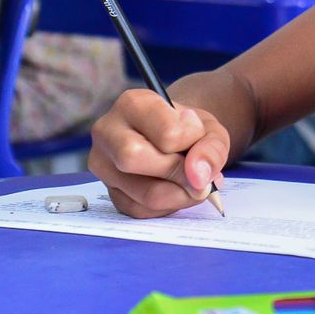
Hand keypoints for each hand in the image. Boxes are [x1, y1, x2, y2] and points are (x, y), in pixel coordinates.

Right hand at [89, 89, 234, 217]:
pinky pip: (140, 210)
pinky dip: (167, 207)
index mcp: (132, 103)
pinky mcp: (108, 192)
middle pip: (134, 158)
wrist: (174, 138)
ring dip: (179, 195)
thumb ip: (211, 147)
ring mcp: (102, 164)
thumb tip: (198, 176)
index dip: (191, 141)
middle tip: (198, 173)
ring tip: (193, 184)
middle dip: (177, 172)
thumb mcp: (209, 128)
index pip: (165, 133)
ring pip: (142, 193)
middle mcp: (107, 131)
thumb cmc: (188, 129)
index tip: (196, 135)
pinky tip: (175, 191)